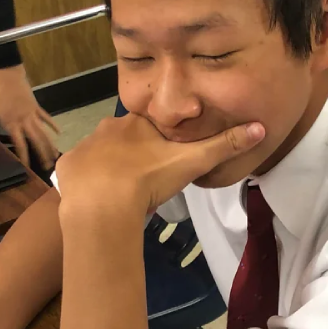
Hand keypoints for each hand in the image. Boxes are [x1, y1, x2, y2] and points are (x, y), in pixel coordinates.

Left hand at [0, 64, 59, 170]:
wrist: (8, 77)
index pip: (20, 144)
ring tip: (56, 154)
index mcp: (13, 124)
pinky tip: (59, 133)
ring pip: (44, 132)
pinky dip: (53, 125)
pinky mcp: (37, 107)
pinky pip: (46, 118)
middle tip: (49, 166)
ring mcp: (33, 114)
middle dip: (43, 154)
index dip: (25, 156)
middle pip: (37, 140)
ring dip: (50, 144)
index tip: (29, 167)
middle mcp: (25, 121)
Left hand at [55, 111, 264, 216]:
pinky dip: (87, 182)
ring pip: (100, 155)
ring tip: (122, 194)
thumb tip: (261, 127)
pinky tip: (97, 199)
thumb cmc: (148, 179)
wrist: (103, 205)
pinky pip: (79, 171)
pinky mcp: (67, 167)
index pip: (150, 127)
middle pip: (124, 139)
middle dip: (134, 155)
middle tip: (145, 182)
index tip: (164, 164)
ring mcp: (83, 147)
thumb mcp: (192, 162)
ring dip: (110, 169)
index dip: (159, 144)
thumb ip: (224, 146)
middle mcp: (107, 127)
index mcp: (136, 123)